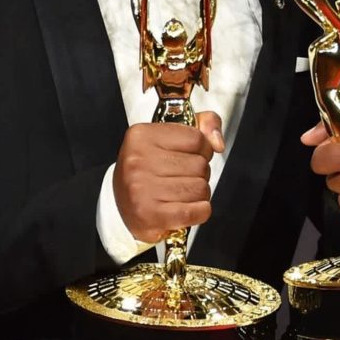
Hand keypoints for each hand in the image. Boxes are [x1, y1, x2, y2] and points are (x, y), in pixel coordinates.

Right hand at [114, 112, 223, 242]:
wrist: (121, 202)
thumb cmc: (151, 166)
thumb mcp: (172, 135)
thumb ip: (204, 124)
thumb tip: (218, 143)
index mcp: (143, 135)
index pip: (197, 138)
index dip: (202, 149)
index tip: (190, 156)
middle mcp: (138, 160)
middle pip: (200, 165)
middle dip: (200, 173)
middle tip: (184, 178)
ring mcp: (141, 189)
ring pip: (200, 188)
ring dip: (199, 193)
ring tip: (182, 193)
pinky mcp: (149, 215)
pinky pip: (195, 211)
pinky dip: (200, 212)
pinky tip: (189, 209)